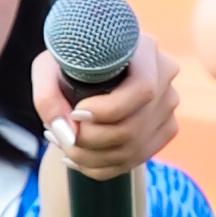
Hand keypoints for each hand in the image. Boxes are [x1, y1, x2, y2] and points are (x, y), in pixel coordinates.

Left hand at [31, 32, 179, 177]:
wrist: (85, 67)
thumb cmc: (67, 62)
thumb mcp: (47, 68)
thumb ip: (48, 97)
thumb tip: (64, 131)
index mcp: (145, 49)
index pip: (142, 89)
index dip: (107, 111)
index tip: (76, 113)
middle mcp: (164, 75)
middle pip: (132, 129)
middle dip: (89, 141)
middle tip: (59, 136)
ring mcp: (168, 105)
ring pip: (131, 150)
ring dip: (89, 158)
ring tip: (64, 145)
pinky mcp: (165, 129)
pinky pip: (133, 161)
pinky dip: (99, 167)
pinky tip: (78, 158)